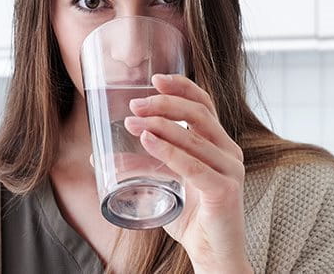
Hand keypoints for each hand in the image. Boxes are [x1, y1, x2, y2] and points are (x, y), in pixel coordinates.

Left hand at [124, 74, 252, 273]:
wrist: (213, 255)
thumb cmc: (191, 218)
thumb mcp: (164, 184)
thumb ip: (143, 167)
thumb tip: (103, 158)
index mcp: (218, 144)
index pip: (205, 104)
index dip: (182, 87)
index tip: (155, 79)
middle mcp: (229, 152)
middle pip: (199, 113)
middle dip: (164, 104)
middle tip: (135, 104)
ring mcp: (230, 170)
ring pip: (193, 136)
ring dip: (159, 124)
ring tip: (132, 120)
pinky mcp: (225, 190)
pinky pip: (193, 165)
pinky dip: (168, 150)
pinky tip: (147, 140)